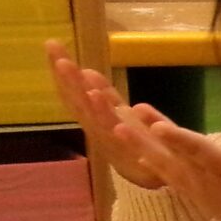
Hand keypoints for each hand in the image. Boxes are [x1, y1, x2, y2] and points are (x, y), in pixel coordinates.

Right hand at [43, 40, 162, 188]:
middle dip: (68, 77)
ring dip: (86, 94)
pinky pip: (118, 134)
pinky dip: (106, 117)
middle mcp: (103, 128)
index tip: (52, 44)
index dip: (64, 71)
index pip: (78, 91)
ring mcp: (116, 141)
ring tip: (78, 71)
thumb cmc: (144, 144)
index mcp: (102, 117)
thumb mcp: (123, 116)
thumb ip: (106, 98)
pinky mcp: (132, 153)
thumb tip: (87, 73)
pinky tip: (97, 98)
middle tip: (55, 51)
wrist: (169, 175)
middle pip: (81, 101)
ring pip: (96, 117)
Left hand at [111, 105, 220, 220]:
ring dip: (141, 147)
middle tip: (124, 118)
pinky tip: (138, 156)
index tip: (157, 127)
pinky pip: (170, 178)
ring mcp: (197, 189)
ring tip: (119, 129)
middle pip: (173, 154)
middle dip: (148, 137)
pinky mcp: (195, 195)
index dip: (179, 139)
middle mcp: (205, 180)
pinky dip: (153, 166)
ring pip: (166, 164)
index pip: (199, 151)